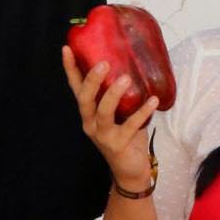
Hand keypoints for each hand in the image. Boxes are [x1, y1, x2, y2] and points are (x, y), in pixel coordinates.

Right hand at [61, 46, 156, 195]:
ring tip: (126, 79)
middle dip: (92, 80)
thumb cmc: (125, 136)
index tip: (67, 48)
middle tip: (104, 63)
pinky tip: (153, 100)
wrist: (130, 171)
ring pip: (103, 113)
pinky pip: (130, 126)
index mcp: (88, 112)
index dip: (70, 69)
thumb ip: (120, 94)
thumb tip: (132, 62)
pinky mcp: (118, 145)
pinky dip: (142, 112)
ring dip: (113, 95)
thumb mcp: (119, 112)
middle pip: (85, 99)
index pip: (76, 87)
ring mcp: (102, 135)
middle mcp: (90, 123)